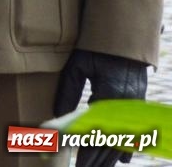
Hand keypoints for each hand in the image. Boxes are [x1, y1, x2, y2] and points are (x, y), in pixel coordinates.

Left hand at [55, 49, 147, 166]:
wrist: (124, 39)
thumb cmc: (97, 49)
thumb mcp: (78, 66)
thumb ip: (68, 90)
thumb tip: (57, 114)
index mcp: (107, 97)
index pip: (94, 132)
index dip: (85, 151)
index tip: (76, 164)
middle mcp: (123, 107)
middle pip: (109, 141)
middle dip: (95, 159)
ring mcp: (133, 108)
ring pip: (122, 139)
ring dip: (109, 156)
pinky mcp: (137, 105)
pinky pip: (132, 132)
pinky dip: (126, 146)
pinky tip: (123, 160)